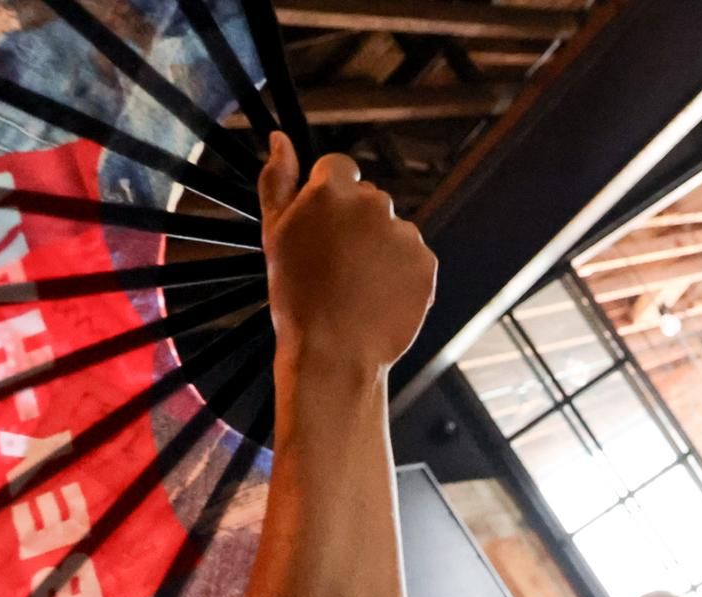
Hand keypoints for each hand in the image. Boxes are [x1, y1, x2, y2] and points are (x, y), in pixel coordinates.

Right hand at [257, 131, 436, 373]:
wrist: (334, 352)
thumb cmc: (296, 296)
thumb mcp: (274, 234)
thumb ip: (278, 181)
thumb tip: (280, 140)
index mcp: (333, 191)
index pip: (340, 168)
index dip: (330, 196)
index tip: (323, 226)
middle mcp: (374, 203)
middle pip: (369, 199)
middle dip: (356, 222)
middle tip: (337, 263)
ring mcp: (405, 233)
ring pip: (392, 229)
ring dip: (379, 248)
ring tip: (357, 284)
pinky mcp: (427, 262)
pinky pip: (413, 257)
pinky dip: (400, 272)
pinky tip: (378, 295)